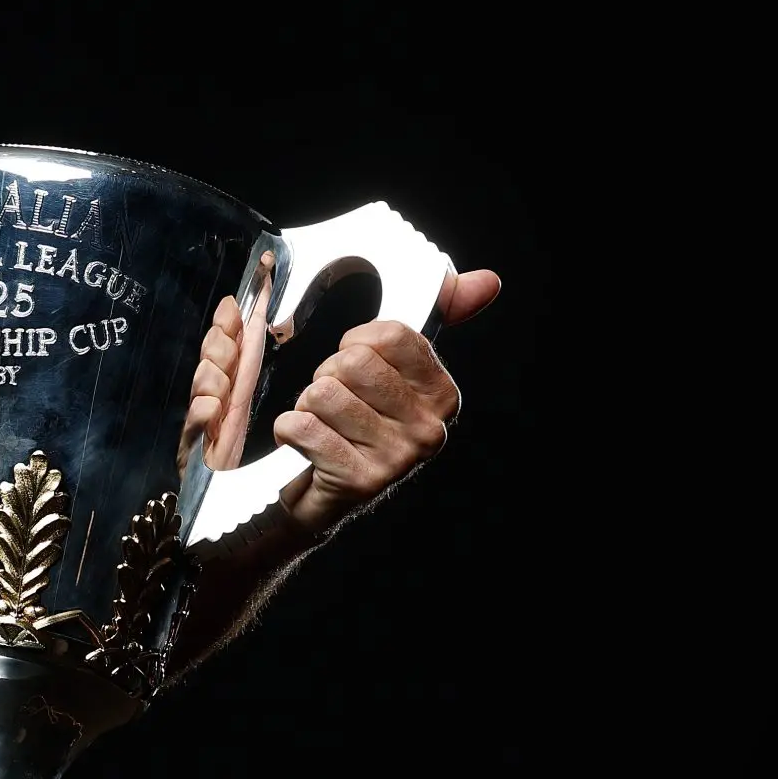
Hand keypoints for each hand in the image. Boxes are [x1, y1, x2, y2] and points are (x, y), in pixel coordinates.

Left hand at [183, 267, 500, 539]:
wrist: (327, 498)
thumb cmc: (358, 423)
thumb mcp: (396, 370)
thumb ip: (439, 315)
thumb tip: (488, 280)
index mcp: (443, 395)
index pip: (391, 335)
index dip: (356, 342)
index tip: (355, 366)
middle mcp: (430, 429)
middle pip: (353, 363)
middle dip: (327, 376)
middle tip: (334, 404)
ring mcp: (398, 458)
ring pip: (324, 393)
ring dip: (307, 405)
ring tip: (322, 426)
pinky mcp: (359, 481)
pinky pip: (302, 426)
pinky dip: (288, 430)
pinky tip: (305, 446)